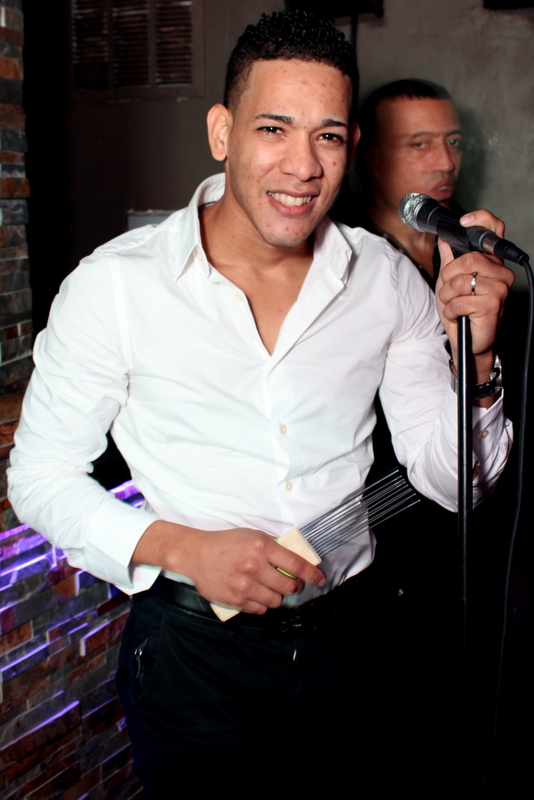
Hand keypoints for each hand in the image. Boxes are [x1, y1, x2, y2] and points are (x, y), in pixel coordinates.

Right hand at [133, 520, 325, 614]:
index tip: (319, 579)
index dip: (312, 574)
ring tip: (271, 588)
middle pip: (289, 586)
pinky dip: (263, 603)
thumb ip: (274, 547)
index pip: (296, 565)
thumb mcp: (252, 536)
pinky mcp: (236, 599)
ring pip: (276, 600)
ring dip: (278, 596)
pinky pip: (260, 609)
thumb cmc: (226, 543)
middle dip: (294, 586)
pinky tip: (257, 594)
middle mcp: (255, 566)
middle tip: (291, 583)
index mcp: (262, 547)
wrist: (197, 555)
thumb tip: (297, 559)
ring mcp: (245, 585)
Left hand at [435, 209, 513, 386]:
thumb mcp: (450, 283)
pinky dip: (450, 310)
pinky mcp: (493, 304)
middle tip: (448, 292)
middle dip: (447, 278)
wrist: (468, 341)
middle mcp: (500, 273)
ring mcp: (499, 288)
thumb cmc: (462, 312)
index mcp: (491, 263)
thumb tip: (444, 239)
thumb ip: (449, 260)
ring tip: (452, 305)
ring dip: (446, 297)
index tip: (463, 221)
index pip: (494, 230)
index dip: (480, 220)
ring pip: (460, 281)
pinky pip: (459, 300)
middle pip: (467, 259)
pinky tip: (457, 315)